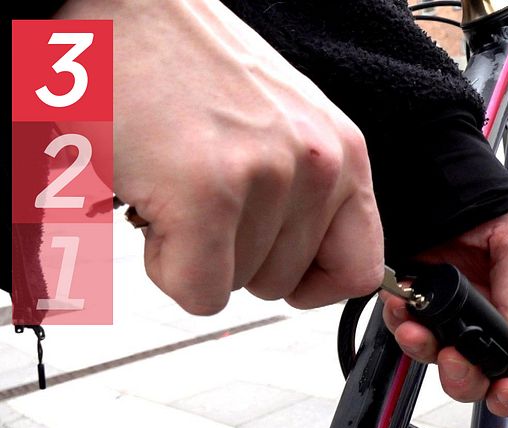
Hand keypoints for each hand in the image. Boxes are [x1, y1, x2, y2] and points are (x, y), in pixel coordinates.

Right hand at [57, 0, 382, 313]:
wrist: (122, 7)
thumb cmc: (189, 67)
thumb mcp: (282, 129)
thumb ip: (308, 194)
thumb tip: (312, 272)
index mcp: (344, 152)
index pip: (360, 269)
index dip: (312, 283)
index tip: (280, 270)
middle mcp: (319, 165)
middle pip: (283, 285)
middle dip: (233, 256)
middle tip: (201, 192)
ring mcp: (267, 177)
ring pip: (235, 288)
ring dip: (194, 250)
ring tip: (176, 182)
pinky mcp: (208, 194)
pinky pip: (199, 293)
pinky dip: (165, 267)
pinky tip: (156, 206)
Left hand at [382, 208, 507, 416]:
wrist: (444, 177)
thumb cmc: (486, 206)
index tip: (506, 389)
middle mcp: (474, 320)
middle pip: (469, 375)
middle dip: (463, 377)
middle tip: (457, 359)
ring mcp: (440, 314)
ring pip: (430, 356)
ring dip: (424, 349)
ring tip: (419, 329)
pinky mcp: (411, 300)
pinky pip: (401, 325)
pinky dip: (400, 320)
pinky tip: (403, 304)